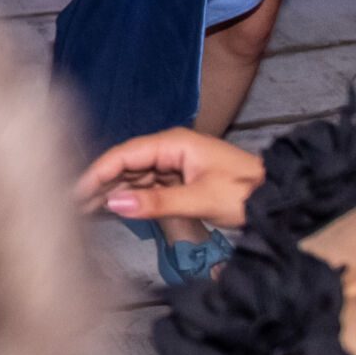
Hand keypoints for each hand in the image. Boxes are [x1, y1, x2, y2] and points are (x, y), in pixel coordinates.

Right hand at [76, 128, 263, 232]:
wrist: (283, 198)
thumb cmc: (247, 192)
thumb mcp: (201, 199)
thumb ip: (157, 203)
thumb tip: (114, 204)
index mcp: (174, 143)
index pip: (125, 154)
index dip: (97, 172)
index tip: (74, 191)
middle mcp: (171, 150)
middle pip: (126, 165)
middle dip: (100, 184)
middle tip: (72, 206)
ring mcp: (176, 165)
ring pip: (135, 178)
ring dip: (112, 193)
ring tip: (85, 211)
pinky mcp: (182, 181)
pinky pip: (149, 188)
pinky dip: (131, 199)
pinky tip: (113, 210)